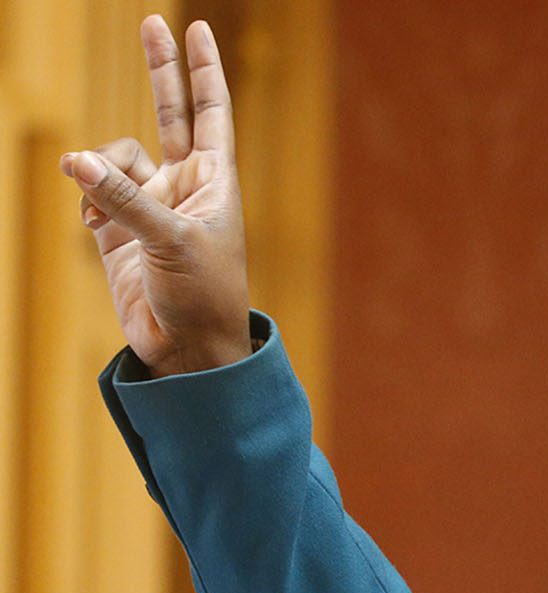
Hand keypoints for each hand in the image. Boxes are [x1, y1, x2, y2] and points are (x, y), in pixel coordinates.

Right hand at [60, 16, 248, 376]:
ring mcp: (150, 204)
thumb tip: (76, 160)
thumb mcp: (171, 243)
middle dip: (160, 70)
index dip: (204, 70)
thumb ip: (124, 200)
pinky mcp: (119, 228)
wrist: (186, 349)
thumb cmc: (203, 298)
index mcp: (215, 182)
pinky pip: (92, 191)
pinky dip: (87, 198)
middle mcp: (184, 185)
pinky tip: (92, 224)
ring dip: (100, 170)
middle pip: (170, 112)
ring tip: (100, 206)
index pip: (210, 112)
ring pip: (114, 157)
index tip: (197, 28)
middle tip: (152, 22)